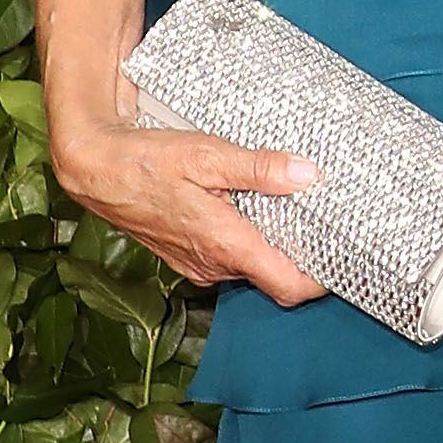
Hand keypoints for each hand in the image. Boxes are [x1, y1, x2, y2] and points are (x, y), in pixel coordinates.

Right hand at [54, 109, 328, 309]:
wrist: (96, 169)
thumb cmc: (148, 161)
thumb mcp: (208, 155)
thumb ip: (259, 168)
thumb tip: (307, 174)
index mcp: (225, 245)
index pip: (286, 287)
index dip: (321, 281)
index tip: (347, 260)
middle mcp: (213, 264)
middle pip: (273, 275)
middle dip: (303, 254)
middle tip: (332, 220)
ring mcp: (198, 263)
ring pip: (251, 265)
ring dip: (274, 244)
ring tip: (300, 208)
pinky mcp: (188, 254)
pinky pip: (230, 257)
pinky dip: (249, 239)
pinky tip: (258, 208)